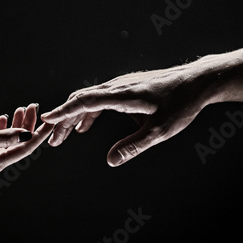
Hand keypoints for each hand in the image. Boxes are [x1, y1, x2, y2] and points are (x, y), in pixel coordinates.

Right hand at [0, 103, 53, 176]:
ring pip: (9, 142)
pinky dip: (3, 130)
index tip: (51, 122)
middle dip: (29, 126)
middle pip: (19, 145)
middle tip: (35, 107)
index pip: (25, 149)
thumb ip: (5, 137)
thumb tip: (27, 136)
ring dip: (17, 126)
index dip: (39, 134)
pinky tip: (5, 118)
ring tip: (22, 109)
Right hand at [41, 68, 211, 166]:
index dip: (63, 113)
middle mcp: (117, 86)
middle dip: (63, 120)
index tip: (45, 121)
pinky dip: (87, 113)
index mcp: (122, 95)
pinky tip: (86, 126)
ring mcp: (121, 85)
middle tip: (52, 140)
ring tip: (64, 136)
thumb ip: (133, 146)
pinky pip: (99, 99)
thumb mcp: (159, 130)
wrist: (197, 81)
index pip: (84, 102)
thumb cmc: (181, 103)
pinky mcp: (125, 88)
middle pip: (81, 100)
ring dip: (74, 117)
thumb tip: (111, 161)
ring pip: (88, 99)